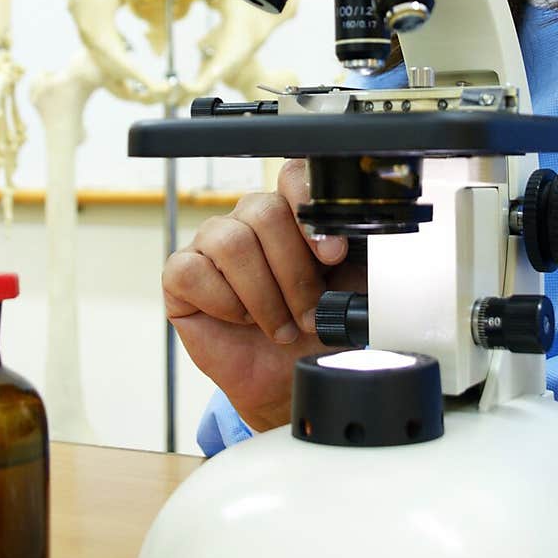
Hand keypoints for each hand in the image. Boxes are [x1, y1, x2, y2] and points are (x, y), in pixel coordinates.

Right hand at [162, 159, 366, 431]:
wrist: (289, 382)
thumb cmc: (318, 333)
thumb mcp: (354, 292)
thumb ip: (363, 259)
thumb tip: (374, 242)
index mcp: (293, 214)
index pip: (292, 175)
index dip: (308, 206)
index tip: (332, 255)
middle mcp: (250, 220)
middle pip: (263, 211)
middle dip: (293, 273)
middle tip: (308, 313)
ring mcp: (212, 244)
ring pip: (231, 241)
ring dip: (263, 295)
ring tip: (279, 325)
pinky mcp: (182, 275)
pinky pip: (190, 269)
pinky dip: (222, 301)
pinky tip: (240, 319)